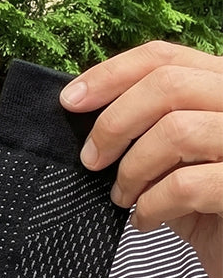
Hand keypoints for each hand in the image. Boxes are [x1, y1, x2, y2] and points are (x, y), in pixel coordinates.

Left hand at [61, 40, 222, 277]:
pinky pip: (186, 184)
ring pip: (177, 131)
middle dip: (115, 123)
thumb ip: (146, 125)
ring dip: (132, 169)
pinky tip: (145, 220)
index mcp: (222, 86)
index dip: (110, 74)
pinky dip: (151, 205)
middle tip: (91, 160)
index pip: (165, 57)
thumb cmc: (206, 204)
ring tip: (123, 197)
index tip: (70, 101)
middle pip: (168, 85)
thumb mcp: (174, 157)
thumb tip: (82, 110)